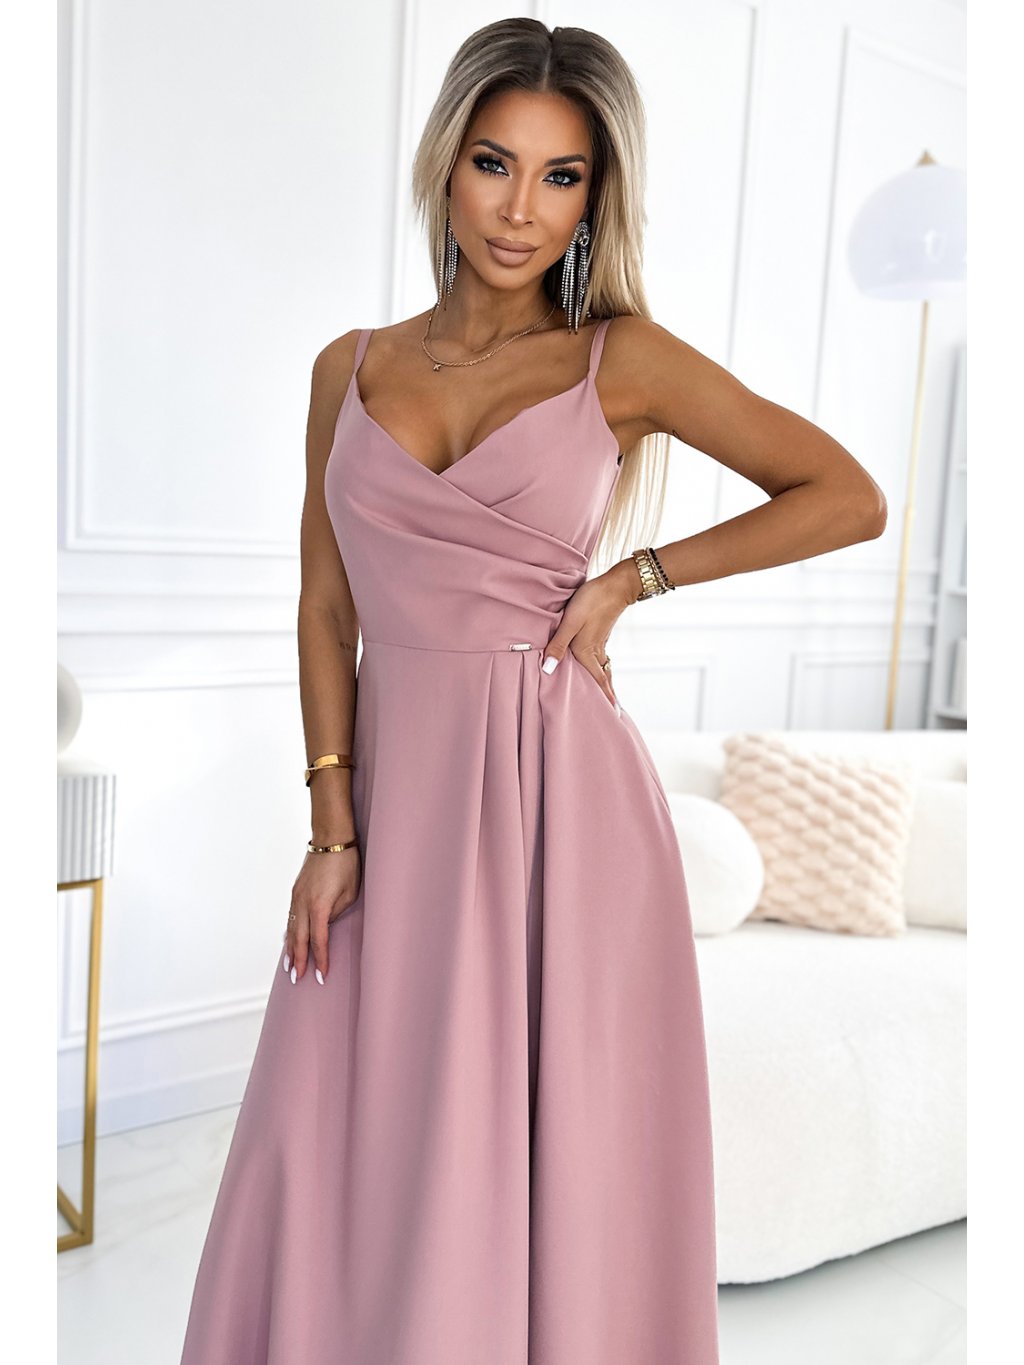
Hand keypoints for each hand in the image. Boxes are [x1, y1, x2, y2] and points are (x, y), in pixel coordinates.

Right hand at [284, 842, 360, 984]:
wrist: (331, 838)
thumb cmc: (346, 864)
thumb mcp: (350, 893)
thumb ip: (336, 913)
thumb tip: (326, 925)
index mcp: (319, 906)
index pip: (318, 941)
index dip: (320, 960)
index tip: (321, 976)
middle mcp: (303, 903)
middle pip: (299, 939)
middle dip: (299, 961)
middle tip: (297, 979)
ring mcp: (296, 896)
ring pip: (291, 929)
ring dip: (289, 949)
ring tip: (288, 967)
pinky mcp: (296, 890)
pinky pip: (290, 917)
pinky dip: (288, 932)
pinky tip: (288, 941)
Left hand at [540, 560, 637, 709]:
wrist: (616, 584)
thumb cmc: (592, 601)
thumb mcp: (570, 622)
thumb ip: (558, 645)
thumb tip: (548, 670)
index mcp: (587, 652)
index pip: (598, 682)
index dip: (605, 698)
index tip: (614, 715)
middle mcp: (595, 651)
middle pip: (603, 679)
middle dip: (607, 695)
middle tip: (613, 713)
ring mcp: (600, 642)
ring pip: (603, 669)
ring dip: (606, 683)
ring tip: (607, 695)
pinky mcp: (601, 634)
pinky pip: (603, 659)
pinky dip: (604, 669)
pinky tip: (601, 667)